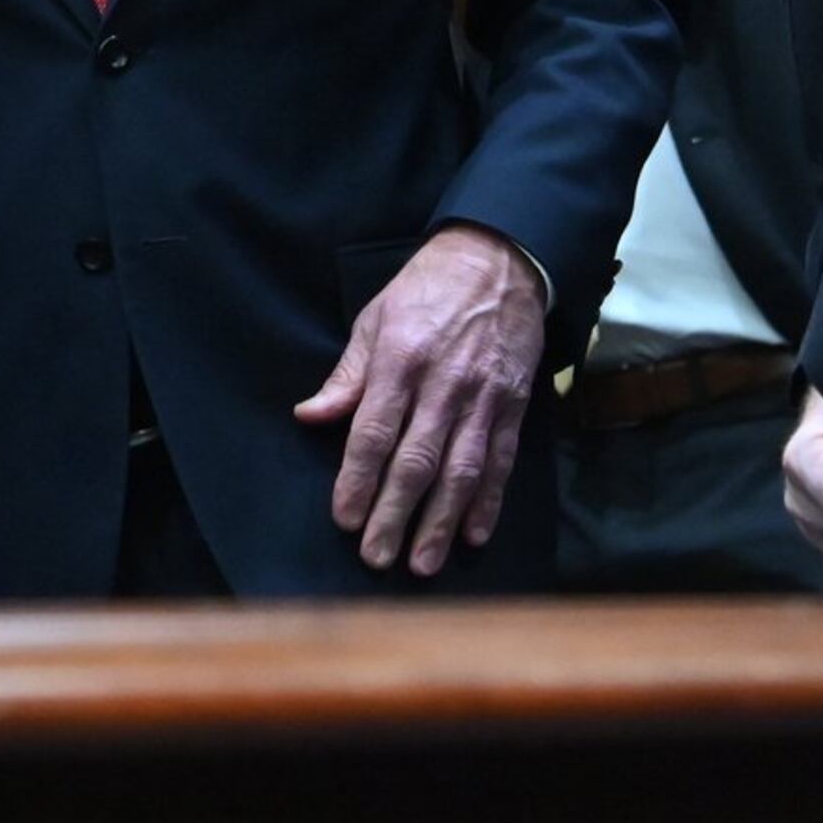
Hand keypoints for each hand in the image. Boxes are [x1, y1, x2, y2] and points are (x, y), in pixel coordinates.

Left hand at [293, 224, 547, 575]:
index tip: (346, 519)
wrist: (499, 260)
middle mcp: (443, 383)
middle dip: (395, 514)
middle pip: (416, 461)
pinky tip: (474, 534)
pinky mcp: (513, 404)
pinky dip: (489, 501)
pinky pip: (500, 460)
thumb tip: (309, 417)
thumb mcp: (375, 319)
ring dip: (441, 521)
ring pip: (461, 471)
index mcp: (400, 359)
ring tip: (423, 562)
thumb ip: (347, 376)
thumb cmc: (426, 289)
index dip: (358, 480)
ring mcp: (482, 396)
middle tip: (377, 557)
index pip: (374, 432)